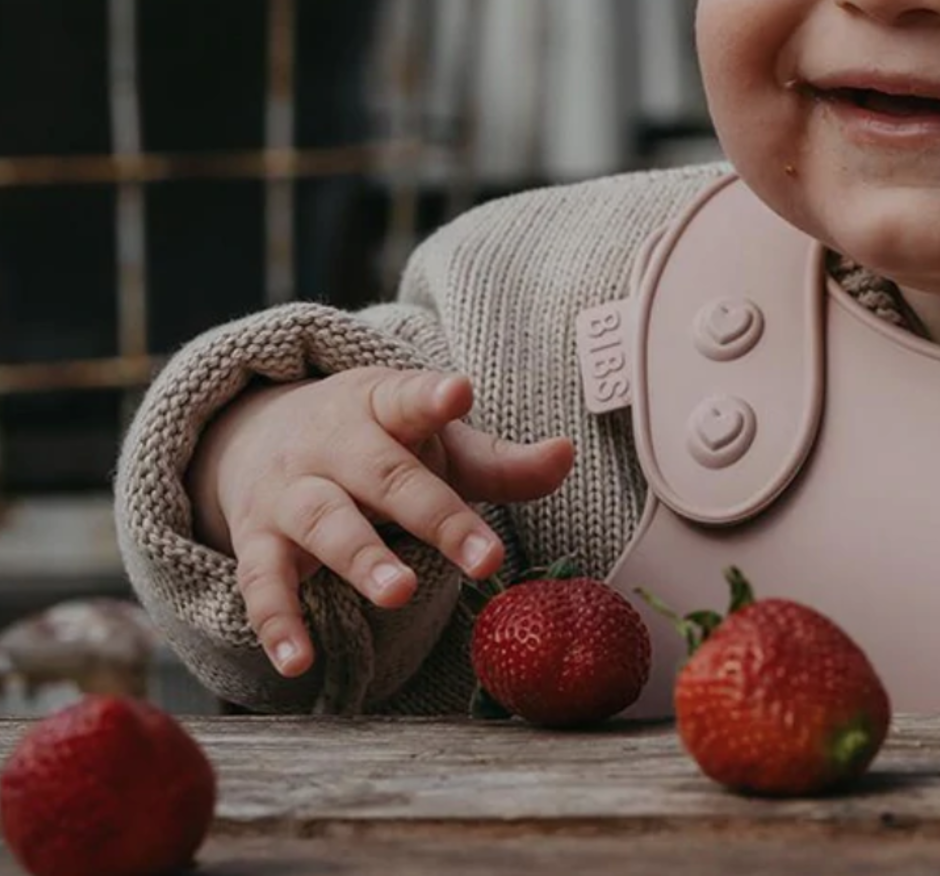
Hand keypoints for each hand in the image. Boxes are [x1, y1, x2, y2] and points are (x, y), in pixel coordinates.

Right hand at [184, 368, 574, 678]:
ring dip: (362, 559)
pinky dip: (278, 622)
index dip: (434, 397)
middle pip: (385, 475)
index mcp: (382, 405)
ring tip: (402, 594)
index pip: (410, 398)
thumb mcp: (434, 443)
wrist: (256, 435)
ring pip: (326, 522)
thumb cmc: (377, 445)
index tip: (460, 392)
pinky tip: (300, 662)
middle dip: (435, 515)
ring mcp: (292, 491)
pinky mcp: (258, 539)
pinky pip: (262, 582)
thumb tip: (567, 455)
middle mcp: (333, 444)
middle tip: (484, 558)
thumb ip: (500, 461)